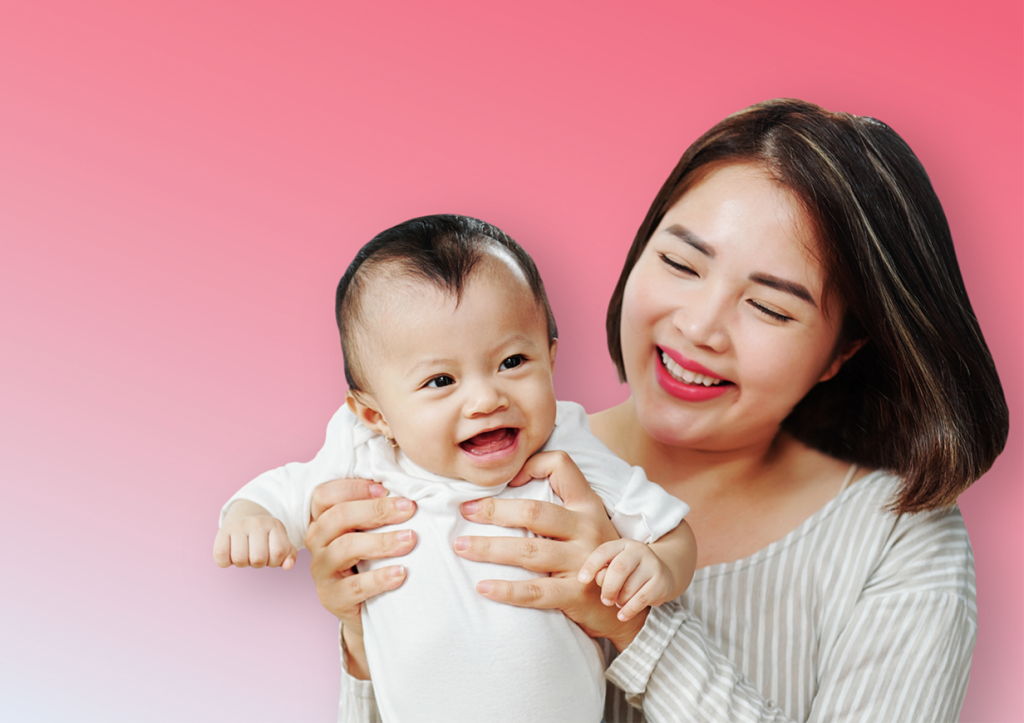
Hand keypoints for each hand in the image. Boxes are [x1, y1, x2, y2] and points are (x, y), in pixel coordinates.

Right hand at [214, 509, 297, 568]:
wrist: (245, 518)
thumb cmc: (265, 537)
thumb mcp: (281, 541)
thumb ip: (289, 555)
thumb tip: (288, 566)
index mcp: (275, 525)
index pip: (279, 552)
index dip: (275, 561)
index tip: (270, 556)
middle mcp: (257, 522)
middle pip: (258, 559)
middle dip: (258, 564)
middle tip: (256, 555)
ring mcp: (239, 526)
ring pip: (240, 559)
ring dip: (242, 564)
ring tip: (245, 554)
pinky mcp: (222, 531)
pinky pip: (221, 557)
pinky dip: (225, 562)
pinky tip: (231, 554)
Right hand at [305, 478, 416, 678]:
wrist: (366, 608)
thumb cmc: (371, 560)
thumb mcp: (370, 532)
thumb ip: (376, 512)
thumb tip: (405, 491)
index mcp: (322, 520)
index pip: (324, 495)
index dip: (353, 488)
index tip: (386, 489)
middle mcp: (317, 542)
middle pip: (337, 517)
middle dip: (376, 510)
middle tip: (410, 509)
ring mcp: (321, 571)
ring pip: (345, 548)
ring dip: (382, 542)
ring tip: (410, 540)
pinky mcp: (331, 598)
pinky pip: (354, 586)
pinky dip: (380, 578)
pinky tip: (401, 573)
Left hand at [454, 450, 648, 649]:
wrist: (627, 605)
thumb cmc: (594, 558)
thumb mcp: (586, 524)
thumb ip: (558, 507)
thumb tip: (509, 486)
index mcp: (587, 506)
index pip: (561, 466)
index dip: (532, 464)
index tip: (507, 479)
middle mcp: (586, 529)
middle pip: (534, 512)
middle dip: (494, 510)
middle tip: (465, 512)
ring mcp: (583, 562)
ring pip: (528, 551)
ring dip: (489, 548)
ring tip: (461, 547)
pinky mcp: (577, 593)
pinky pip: (536, 591)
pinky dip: (506, 590)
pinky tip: (483, 587)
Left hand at [577, 539, 675, 621]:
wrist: (662, 574)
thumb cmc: (630, 572)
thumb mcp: (615, 567)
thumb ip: (603, 571)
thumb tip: (595, 579)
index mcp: (622, 544)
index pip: (603, 552)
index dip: (591, 566)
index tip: (581, 580)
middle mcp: (639, 550)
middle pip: (618, 569)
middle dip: (608, 588)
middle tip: (605, 600)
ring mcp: (652, 565)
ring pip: (630, 587)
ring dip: (620, 600)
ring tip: (619, 602)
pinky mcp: (661, 582)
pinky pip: (641, 599)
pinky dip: (629, 610)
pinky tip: (622, 616)